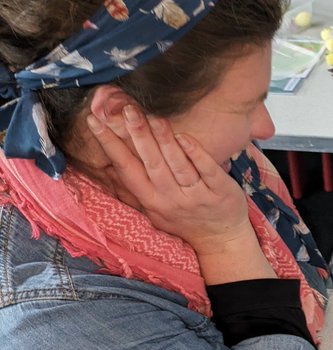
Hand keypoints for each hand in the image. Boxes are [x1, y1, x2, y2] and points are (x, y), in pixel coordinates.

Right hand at [86, 105, 251, 255]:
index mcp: (151, 200)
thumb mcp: (155, 209)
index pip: (126, 168)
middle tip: (126, 109)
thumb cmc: (185, 220)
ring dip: (164, 140)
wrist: (221, 240)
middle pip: (151, 163)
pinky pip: (207, 170)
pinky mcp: (221, 191)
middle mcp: (171, 199)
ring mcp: (197, 195)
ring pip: (177, 165)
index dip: (109, 144)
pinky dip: (196, 154)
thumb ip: (135, 189)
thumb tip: (107, 167)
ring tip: (152, 117)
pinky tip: (184, 137)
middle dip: (137, 135)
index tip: (94, 120)